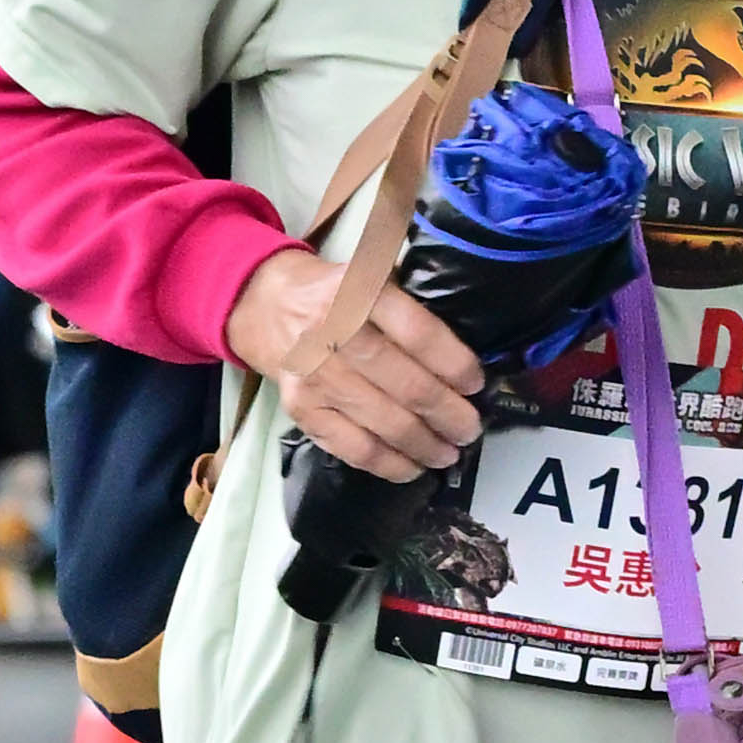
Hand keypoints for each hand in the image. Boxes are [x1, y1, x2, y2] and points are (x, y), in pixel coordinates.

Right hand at [231, 242, 488, 482]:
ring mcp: (315, 376)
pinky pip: (353, 447)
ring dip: (425, 445)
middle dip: (449, 415)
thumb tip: (464, 364)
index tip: (476, 385)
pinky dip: (388, 464)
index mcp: (361, 293)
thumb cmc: (335, 295)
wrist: (267, 306)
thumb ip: (413, 306)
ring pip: (385, 423)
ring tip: (448, 453)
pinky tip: (412, 468)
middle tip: (470, 430)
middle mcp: (335, 334)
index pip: (419, 335)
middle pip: (408, 386)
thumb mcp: (372, 275)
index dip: (455, 365)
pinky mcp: (302, 408)